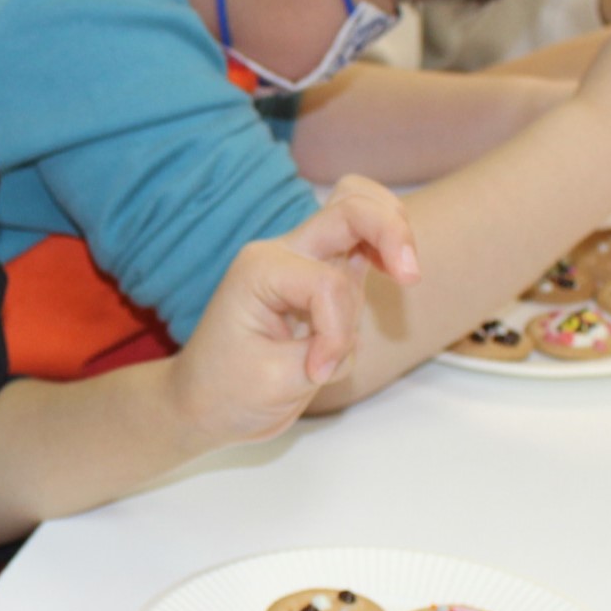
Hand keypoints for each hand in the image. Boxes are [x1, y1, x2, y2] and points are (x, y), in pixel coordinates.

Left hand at [170, 176, 419, 441]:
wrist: (201, 404)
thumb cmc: (226, 391)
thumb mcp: (277, 380)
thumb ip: (326, 353)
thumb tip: (350, 338)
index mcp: (261, 269)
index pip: (328, 286)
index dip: (336, 335)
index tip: (315, 374)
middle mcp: (282, 253)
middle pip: (350, 206)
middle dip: (390, 231)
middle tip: (410, 276)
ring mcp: (303, 262)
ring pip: (357, 210)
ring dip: (390, 232)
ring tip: (405, 271)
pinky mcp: (320, 280)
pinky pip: (361, 245)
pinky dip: (384, 250)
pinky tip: (394, 274)